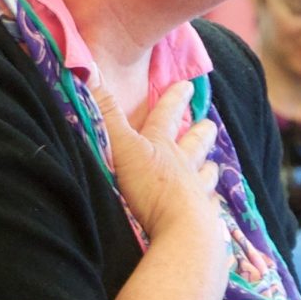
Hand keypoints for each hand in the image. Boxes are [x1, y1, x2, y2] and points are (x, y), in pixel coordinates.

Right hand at [96, 81, 224, 249]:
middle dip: (201, 133)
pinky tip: (213, 209)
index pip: (167, 115)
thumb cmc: (150, 187)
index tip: (187, 85)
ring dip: (208, 169)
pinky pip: (210, 209)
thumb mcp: (121, 147)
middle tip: (210, 125)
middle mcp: (183, 165)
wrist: (182, 231)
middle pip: (195, 144)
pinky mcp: (204, 219)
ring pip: (206, 175)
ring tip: (213, 167)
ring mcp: (197, 193)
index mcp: (162, 146)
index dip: (175, 99)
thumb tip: (87, 69)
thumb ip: (105, 114)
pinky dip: (211, 206)